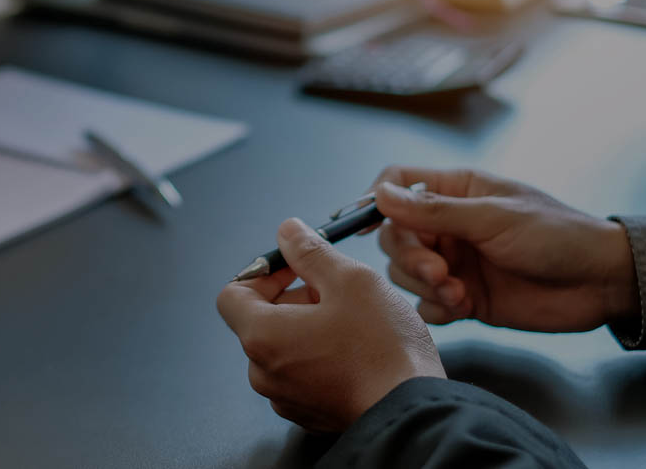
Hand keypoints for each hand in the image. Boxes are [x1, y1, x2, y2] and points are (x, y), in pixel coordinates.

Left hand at [216, 218, 444, 432]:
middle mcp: (263, 373)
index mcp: (261, 337)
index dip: (263, 274)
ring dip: (310, 327)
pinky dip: (320, 356)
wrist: (412, 412)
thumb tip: (287, 232)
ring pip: (284, 347)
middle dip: (294, 298)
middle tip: (337, 292)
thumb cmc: (383, 347)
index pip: (232, 294)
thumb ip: (310, 252)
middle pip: (261, 320)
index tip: (296, 268)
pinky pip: (302, 374)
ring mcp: (284, 398)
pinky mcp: (308, 414)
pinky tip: (356, 352)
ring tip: (353, 323)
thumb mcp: (350, 280)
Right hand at [369, 167, 638, 331]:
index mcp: (456, 191)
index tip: (373, 226)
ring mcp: (455, 262)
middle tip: (439, 271)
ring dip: (425, 285)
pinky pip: (426, 305)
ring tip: (459, 293)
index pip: (397, 185)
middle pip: (395, 236)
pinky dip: (436, 308)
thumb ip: (435, 210)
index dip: (377, 201)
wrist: (601, 283)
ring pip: (406, 273)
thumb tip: (380, 195)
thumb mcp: (494, 218)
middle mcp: (449, 226)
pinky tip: (463, 307)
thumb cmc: (558, 235)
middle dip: (409, 256)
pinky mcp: (464, 297)